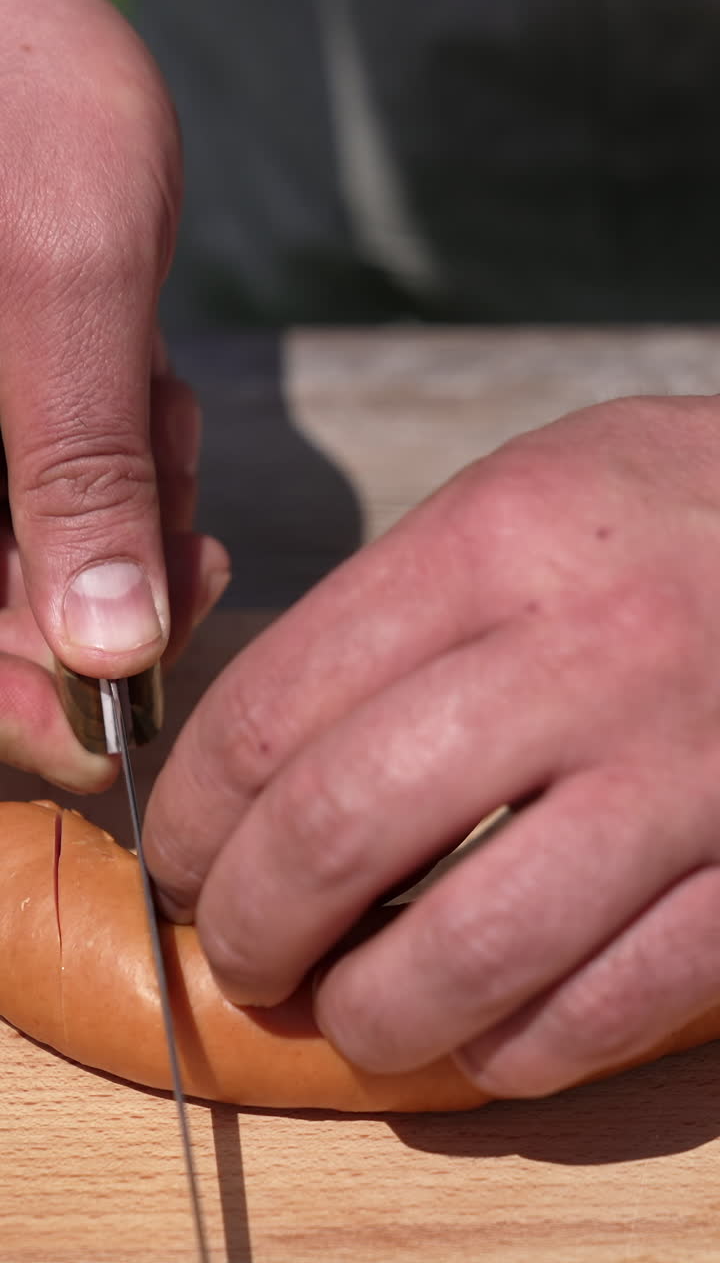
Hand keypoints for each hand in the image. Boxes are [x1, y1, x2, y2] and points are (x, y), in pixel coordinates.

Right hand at [0, 0, 228, 789]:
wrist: (7, 10)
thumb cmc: (10, 98)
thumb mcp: (56, 284)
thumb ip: (77, 469)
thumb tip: (100, 646)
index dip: (21, 709)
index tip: (124, 723)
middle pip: (9, 612)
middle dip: (116, 581)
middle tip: (189, 536)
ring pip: (65, 551)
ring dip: (140, 507)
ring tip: (153, 399)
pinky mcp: (17, 419)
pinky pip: (88, 483)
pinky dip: (142, 461)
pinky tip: (149, 383)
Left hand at [144, 393, 719, 1096]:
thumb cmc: (678, 508)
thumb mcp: (531, 489)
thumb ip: (401, 600)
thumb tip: (273, 744)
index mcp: (498, 542)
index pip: (277, 705)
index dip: (196, 811)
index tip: (183, 857)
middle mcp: (583, 656)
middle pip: (344, 831)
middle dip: (253, 924)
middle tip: (240, 951)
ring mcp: (683, 771)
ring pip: (472, 949)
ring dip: (374, 1014)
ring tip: (350, 1012)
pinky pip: (610, 1003)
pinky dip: (519, 1048)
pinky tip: (486, 1033)